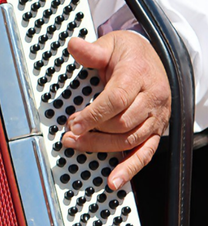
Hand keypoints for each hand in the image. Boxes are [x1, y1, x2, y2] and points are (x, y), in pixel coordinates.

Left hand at [61, 30, 170, 188]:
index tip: (73, 122)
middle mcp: (152, 97)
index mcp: (138, 75)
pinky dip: (130, 169)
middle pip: (122, 123)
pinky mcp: (156, 131)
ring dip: (102, 147)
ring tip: (78, 146)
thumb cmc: (130, 54)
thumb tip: (74, 46)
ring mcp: (156, 117)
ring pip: (130, 139)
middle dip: (93, 132)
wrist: (154, 58)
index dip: (93, 115)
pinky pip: (145, 153)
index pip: (116, 100)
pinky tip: (115, 180)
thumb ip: (91, 51)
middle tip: (69, 134)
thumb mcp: (110, 45)